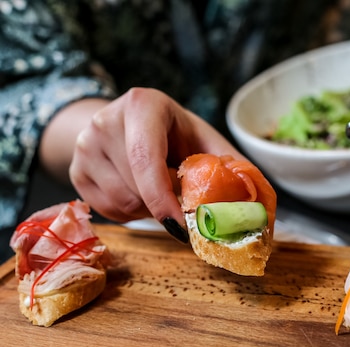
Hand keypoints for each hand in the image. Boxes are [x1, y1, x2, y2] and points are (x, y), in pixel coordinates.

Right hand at [69, 87, 242, 238]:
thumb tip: (263, 211)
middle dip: (166, 203)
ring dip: (150, 210)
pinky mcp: (75, 171)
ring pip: (121, 203)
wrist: (128, 126)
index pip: (146, 159)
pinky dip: (131, 214)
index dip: (164, 198)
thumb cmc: (176, 135)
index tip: (183, 227)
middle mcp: (105, 121)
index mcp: (142, 105)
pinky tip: (142, 194)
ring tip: (161, 190)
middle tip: (183, 198)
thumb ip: (233, 168)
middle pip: (137, 187)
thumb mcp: (206, 141)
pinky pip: (107, 211)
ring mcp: (84, 146)